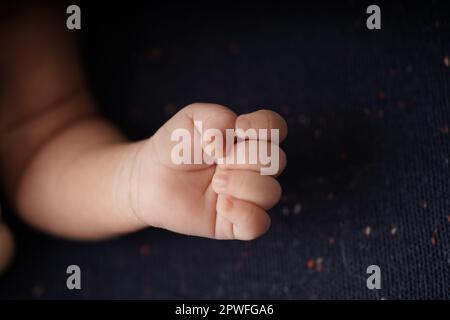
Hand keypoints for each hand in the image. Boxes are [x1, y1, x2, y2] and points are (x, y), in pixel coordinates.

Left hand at [128, 103, 286, 239]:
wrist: (148, 179)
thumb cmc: (174, 147)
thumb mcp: (190, 119)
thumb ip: (216, 118)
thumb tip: (229, 145)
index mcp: (247, 140)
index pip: (276, 128)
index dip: (266, 127)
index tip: (239, 129)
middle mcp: (252, 168)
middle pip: (277, 161)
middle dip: (246, 158)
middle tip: (216, 162)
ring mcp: (245, 196)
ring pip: (272, 192)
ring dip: (244, 185)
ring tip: (216, 184)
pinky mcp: (234, 223)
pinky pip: (259, 224)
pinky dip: (244, 214)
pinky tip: (221, 206)